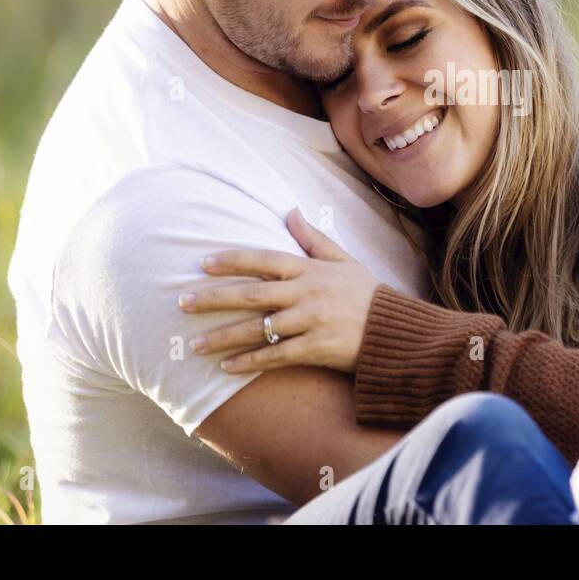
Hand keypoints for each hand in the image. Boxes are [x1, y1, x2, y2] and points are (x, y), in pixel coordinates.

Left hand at [179, 209, 378, 373]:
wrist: (395, 331)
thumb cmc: (367, 294)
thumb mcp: (344, 260)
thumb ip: (314, 239)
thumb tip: (291, 211)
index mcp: (310, 270)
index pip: (264, 260)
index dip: (232, 260)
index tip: (202, 263)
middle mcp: (306, 293)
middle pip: (252, 294)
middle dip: (214, 298)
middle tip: (182, 303)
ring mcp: (311, 322)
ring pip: (258, 329)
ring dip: (224, 337)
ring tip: (194, 345)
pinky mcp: (316, 349)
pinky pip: (276, 356)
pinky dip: (250, 362)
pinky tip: (226, 368)